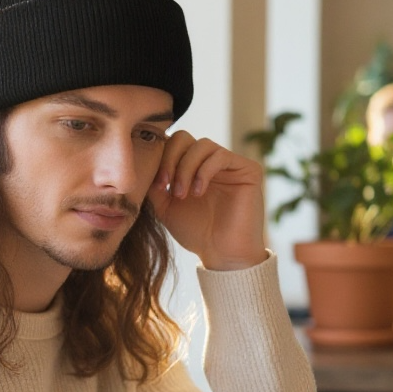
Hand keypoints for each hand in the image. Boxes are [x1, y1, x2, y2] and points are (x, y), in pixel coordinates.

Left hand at [146, 131, 266, 269]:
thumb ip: (154, 184)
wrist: (222, 254)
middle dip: (170, 159)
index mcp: (191, 167)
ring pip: (202, 144)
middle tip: (165, 185)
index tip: (155, 184)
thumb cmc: (195, 233)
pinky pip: (220, 156)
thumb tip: (144, 162)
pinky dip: (204, 172)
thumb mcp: (165, 207)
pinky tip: (198, 192)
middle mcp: (210, 161)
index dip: (160, 158)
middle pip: (185, 137)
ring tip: (181, 194)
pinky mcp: (247, 168)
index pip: (172, 144)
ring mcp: (229, 163)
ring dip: (185, 168)